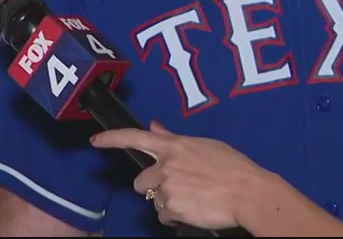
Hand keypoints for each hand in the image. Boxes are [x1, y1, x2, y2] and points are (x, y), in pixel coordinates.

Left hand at [90, 120, 269, 229]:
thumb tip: (155, 125)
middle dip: (153, 188)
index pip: (135, 138)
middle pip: (141, 182)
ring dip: (169, 203)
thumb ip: (173, 138)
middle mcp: (165, 166)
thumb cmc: (232, 166)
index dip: (112, 138)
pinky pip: (165, 216)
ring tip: (194, 198)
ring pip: (155, 201)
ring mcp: (167, 188)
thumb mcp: (202, 145)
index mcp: (173, 146)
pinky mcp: (172, 209)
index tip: (95, 140)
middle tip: (178, 188)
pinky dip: (176, 217)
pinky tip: (195, 209)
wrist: (248, 192)